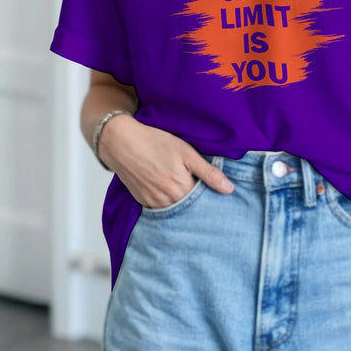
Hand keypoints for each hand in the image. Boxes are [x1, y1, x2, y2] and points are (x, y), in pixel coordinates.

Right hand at [98, 115, 233, 207]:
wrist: (121, 142)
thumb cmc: (154, 142)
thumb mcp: (187, 152)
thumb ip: (209, 173)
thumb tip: (229, 189)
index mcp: (181, 189)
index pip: (203, 201)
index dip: (209, 195)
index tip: (213, 190)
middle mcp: (167, 201)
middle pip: (189, 207)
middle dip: (196, 200)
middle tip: (198, 186)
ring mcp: (153, 203)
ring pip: (175, 208)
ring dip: (181, 201)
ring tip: (181, 184)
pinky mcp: (142, 201)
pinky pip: (160, 207)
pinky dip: (167, 201)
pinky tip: (168, 188)